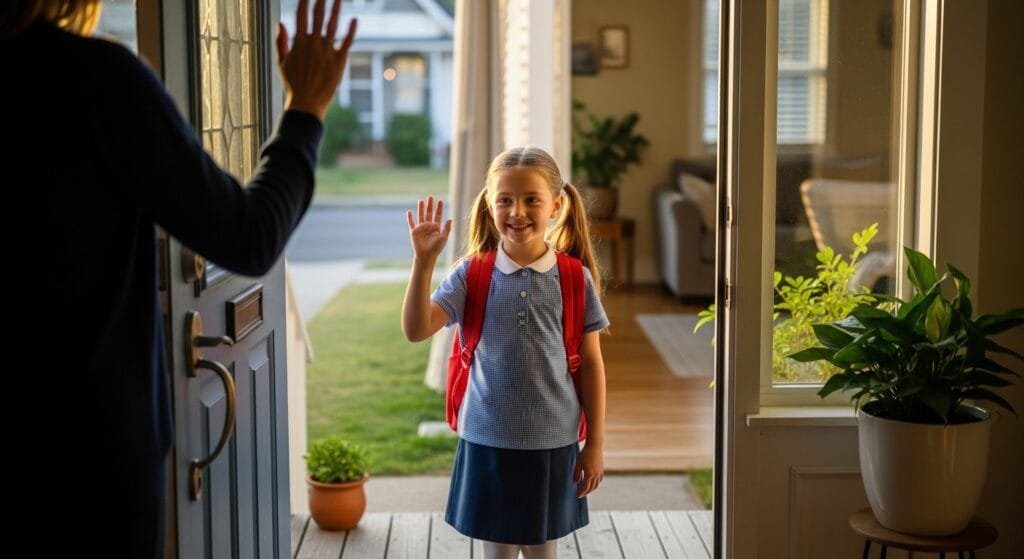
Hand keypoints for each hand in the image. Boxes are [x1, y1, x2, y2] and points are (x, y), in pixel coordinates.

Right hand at [275, 0, 357, 119]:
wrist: (306, 103)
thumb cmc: (293, 84)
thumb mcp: (282, 62)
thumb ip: (281, 42)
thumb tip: (280, 23)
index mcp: (299, 43)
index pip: (301, 15)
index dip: (304, 1)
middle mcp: (314, 44)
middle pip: (318, 16)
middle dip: (320, 0)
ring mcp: (327, 52)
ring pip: (333, 25)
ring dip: (336, 9)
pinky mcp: (339, 61)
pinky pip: (346, 42)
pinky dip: (351, 30)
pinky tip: (354, 19)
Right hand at [406, 196, 452, 260]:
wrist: (426, 255)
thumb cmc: (436, 248)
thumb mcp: (443, 237)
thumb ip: (447, 228)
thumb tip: (450, 219)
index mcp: (436, 227)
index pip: (437, 215)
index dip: (439, 208)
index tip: (440, 201)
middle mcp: (428, 226)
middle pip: (429, 213)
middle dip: (430, 205)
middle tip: (430, 197)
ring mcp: (421, 229)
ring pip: (420, 216)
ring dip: (421, 208)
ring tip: (421, 201)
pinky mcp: (414, 232)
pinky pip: (411, 223)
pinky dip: (410, 218)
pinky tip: (409, 212)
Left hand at [574, 443, 604, 497]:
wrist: (595, 446)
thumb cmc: (585, 454)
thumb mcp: (578, 463)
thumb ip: (576, 474)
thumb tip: (575, 483)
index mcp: (589, 474)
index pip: (585, 487)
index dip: (581, 492)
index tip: (577, 495)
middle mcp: (596, 475)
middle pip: (591, 488)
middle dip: (585, 492)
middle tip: (580, 494)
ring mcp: (600, 473)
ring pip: (596, 485)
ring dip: (590, 489)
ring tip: (585, 490)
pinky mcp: (602, 470)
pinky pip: (599, 480)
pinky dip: (595, 484)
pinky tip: (591, 483)